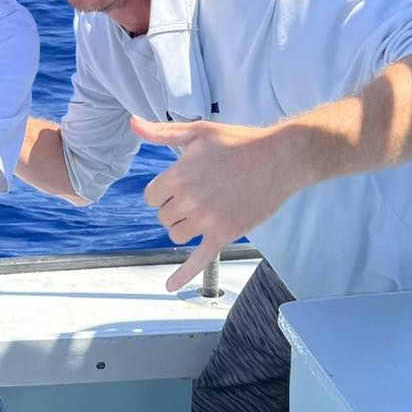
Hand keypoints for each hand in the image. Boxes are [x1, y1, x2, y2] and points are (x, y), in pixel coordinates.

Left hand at [131, 115, 301, 292]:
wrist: (279, 159)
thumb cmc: (238, 142)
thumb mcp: (198, 131)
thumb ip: (162, 132)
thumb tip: (132, 123)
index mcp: (177, 176)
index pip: (151, 197)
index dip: (164, 191)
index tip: (180, 184)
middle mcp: (188, 201)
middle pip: (164, 216)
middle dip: (175, 207)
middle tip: (200, 192)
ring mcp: (206, 220)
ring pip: (178, 234)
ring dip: (184, 226)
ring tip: (205, 210)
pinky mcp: (224, 234)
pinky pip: (199, 260)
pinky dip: (183, 274)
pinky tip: (170, 287)